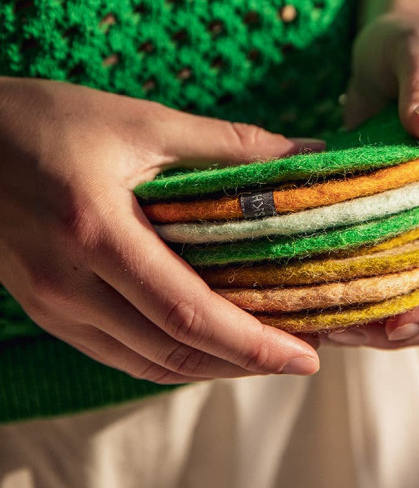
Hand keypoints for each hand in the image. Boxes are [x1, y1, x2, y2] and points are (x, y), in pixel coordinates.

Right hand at [0, 77, 322, 382]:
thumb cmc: (47, 119)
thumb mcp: (140, 121)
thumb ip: (227, 143)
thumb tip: (305, 152)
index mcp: (96, 232)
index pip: (187, 314)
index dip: (252, 343)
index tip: (304, 357)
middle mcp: (67, 283)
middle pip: (171, 353)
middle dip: (244, 364)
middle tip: (300, 357)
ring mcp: (50, 304)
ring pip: (144, 364)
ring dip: (209, 367)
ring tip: (262, 353)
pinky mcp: (43, 308)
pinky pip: (115, 353)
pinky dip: (167, 358)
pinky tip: (203, 341)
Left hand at [325, 11, 418, 347]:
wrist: (396, 47)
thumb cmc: (409, 45)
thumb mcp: (415, 51)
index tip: (400, 321)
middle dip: (415, 328)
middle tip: (344, 334)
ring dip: (388, 323)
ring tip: (327, 328)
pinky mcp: (413, 225)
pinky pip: (403, 279)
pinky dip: (371, 301)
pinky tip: (325, 303)